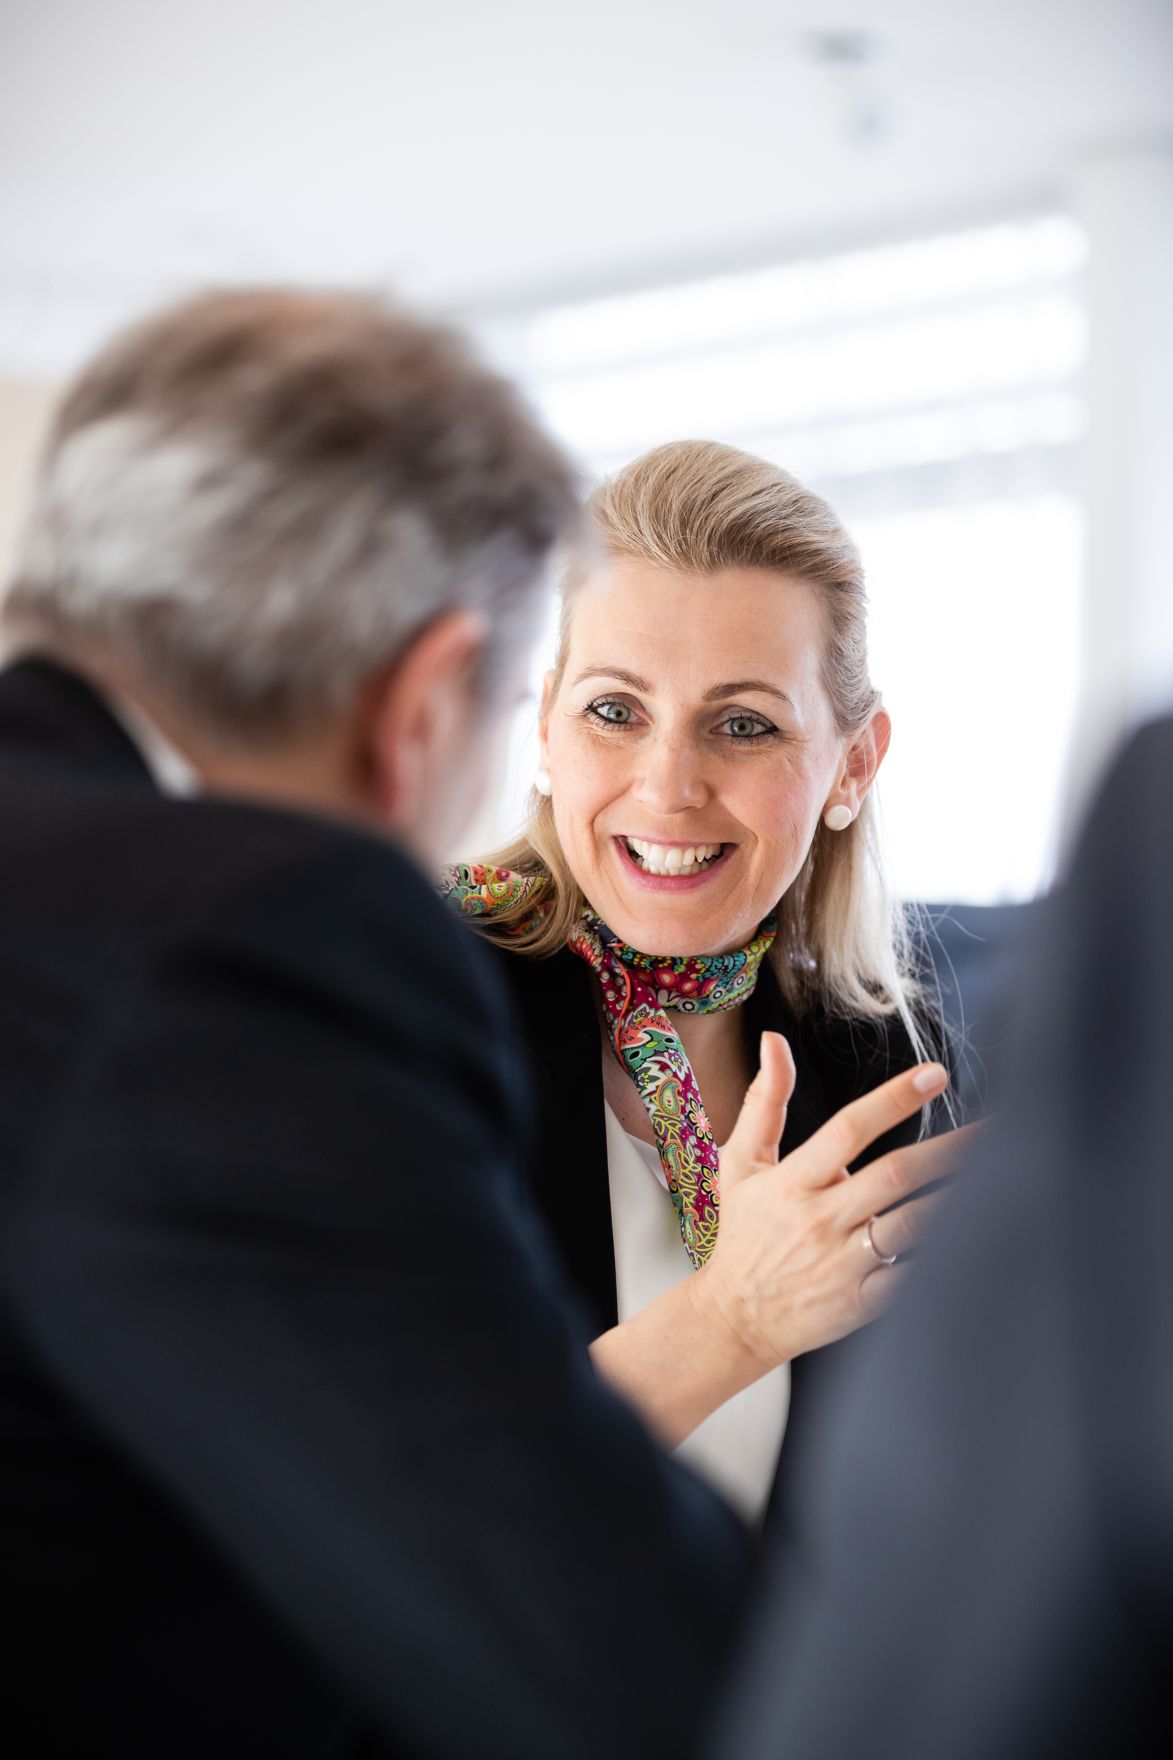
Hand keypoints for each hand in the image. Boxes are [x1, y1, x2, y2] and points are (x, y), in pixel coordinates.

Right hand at [692, 1034, 968, 1374]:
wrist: (735, 1318)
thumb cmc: (744, 1235)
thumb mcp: (740, 1163)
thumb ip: (764, 1100)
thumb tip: (773, 1042)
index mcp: (794, 1181)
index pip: (849, 1128)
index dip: (894, 1099)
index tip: (935, 1074)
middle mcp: (820, 1219)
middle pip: (895, 1175)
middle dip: (948, 1149)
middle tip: (992, 1128)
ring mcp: (842, 1263)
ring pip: (911, 1225)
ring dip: (954, 1199)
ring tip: (997, 1175)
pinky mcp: (860, 1303)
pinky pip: (910, 1278)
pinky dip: (940, 1257)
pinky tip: (972, 1235)